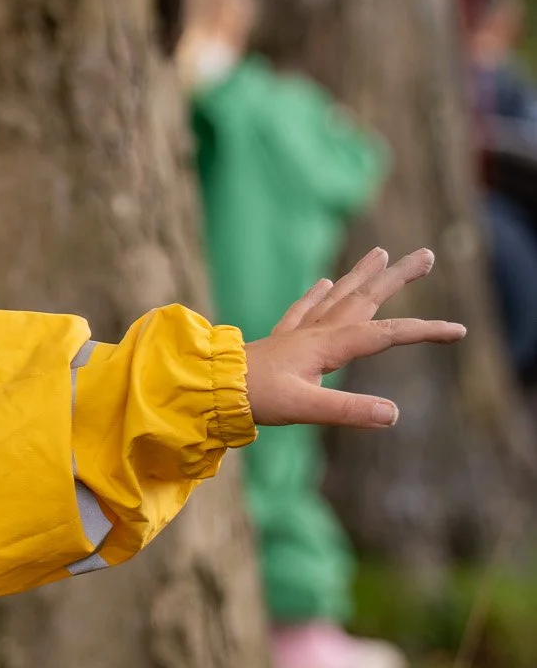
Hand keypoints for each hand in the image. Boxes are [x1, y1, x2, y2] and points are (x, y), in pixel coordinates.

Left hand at [244, 247, 464, 427]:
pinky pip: (304, 309)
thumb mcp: (305, 409)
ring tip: (381, 253)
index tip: (459, 330)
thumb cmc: (255, 399)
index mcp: (329, 345)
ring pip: (339, 296)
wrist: (208, 387)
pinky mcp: (279, 340)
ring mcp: (297, 333)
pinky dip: (318, 294)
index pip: (388, 333)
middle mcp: (317, 332)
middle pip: (365, 298)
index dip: (425, 331)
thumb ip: (348, 410)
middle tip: (426, 255)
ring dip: (363, 275)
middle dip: (397, 278)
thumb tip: (393, 414)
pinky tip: (323, 282)